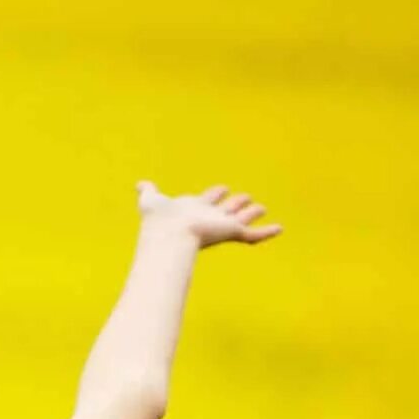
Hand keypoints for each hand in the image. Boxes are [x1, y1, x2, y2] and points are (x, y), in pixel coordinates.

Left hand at [135, 180, 280, 248]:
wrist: (169, 232)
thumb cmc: (159, 219)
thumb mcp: (151, 200)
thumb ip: (148, 192)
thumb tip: (139, 184)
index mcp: (194, 209)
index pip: (207, 200)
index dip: (214, 194)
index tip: (222, 189)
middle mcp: (209, 218)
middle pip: (226, 209)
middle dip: (235, 203)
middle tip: (246, 198)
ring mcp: (221, 226)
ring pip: (241, 220)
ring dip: (252, 213)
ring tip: (262, 208)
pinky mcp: (231, 232)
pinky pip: (253, 234)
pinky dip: (267, 232)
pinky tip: (280, 228)